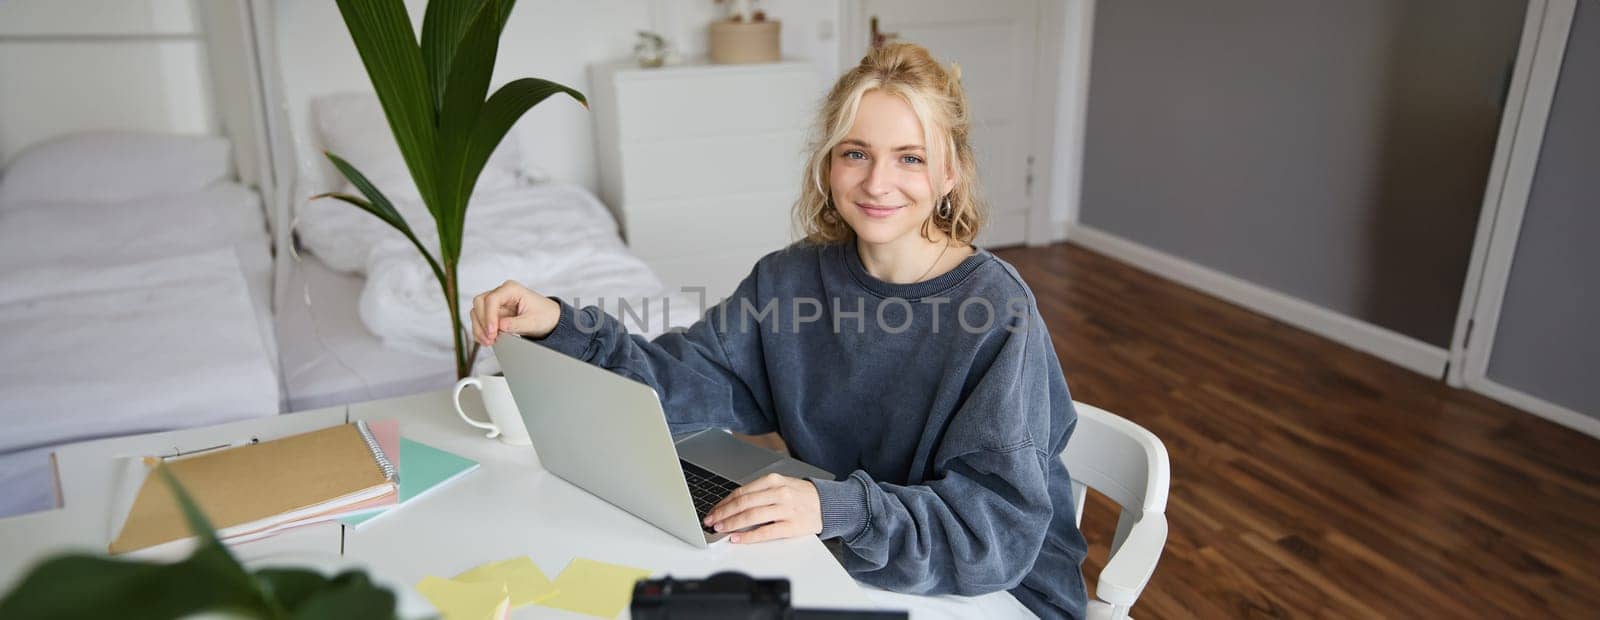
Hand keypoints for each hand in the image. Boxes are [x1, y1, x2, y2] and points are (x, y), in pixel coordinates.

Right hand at [470, 280, 560, 346]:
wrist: (549, 320)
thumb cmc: (544, 315)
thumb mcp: (533, 322)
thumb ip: (516, 324)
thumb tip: (500, 326)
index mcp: (512, 289)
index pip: (492, 299)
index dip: (489, 316)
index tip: (493, 331)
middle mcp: (501, 293)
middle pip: (480, 303)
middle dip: (482, 322)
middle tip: (491, 338)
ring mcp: (496, 303)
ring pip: (477, 312)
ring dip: (479, 328)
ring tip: (489, 341)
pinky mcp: (493, 313)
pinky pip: (479, 321)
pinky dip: (480, 331)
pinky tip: (486, 340)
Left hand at [703, 474, 822, 543]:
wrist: (829, 504)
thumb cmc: (802, 496)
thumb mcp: (782, 485)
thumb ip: (760, 493)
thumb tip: (733, 505)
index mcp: (774, 481)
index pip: (742, 491)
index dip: (724, 502)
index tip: (713, 510)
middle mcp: (779, 493)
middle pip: (743, 503)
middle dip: (723, 513)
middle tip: (711, 521)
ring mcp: (786, 509)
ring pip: (751, 516)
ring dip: (732, 523)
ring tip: (720, 529)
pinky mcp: (792, 526)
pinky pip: (766, 532)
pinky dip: (749, 536)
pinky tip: (738, 538)